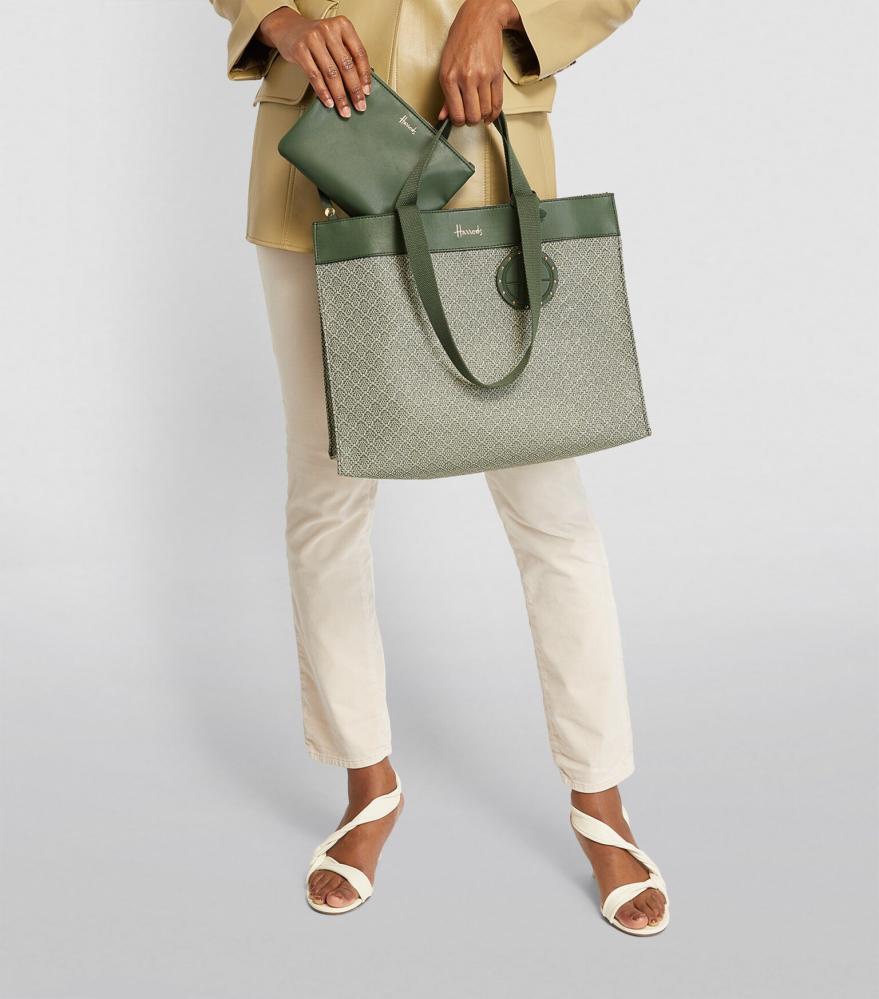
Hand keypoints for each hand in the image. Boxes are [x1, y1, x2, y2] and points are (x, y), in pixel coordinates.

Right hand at [257, 7, 370, 117]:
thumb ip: (347, 56)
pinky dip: (323, 92)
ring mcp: (313, 38)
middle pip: (346, 65)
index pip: (359, 53)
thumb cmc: (316, 38)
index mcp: (342, 25)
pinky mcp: (300, 49)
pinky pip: (314, 76)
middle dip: (354, 90)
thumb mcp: (334, 40)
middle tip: (359, 106)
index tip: (367, 92)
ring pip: (331, 73)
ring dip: (339, 95)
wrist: (288, 28)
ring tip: (344, 109)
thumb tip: (361, 84)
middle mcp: (328, 29)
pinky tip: (329, 102)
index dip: (364, 75)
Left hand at [437, 0, 522, 125]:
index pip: (456, 114)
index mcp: (449, 78)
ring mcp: (483, 77)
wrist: (480, 19)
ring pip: (485, 111)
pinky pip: (497, 102)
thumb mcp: (446, 66)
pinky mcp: (496, 74)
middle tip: (470, 116)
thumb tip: (444, 116)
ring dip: (482, 116)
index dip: (458, 122)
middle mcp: (466, 78)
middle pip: (472, 116)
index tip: (460, 119)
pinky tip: (490, 114)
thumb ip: (446, 94)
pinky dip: (494, 113)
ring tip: (479, 111)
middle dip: (471, 120)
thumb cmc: (461, 39)